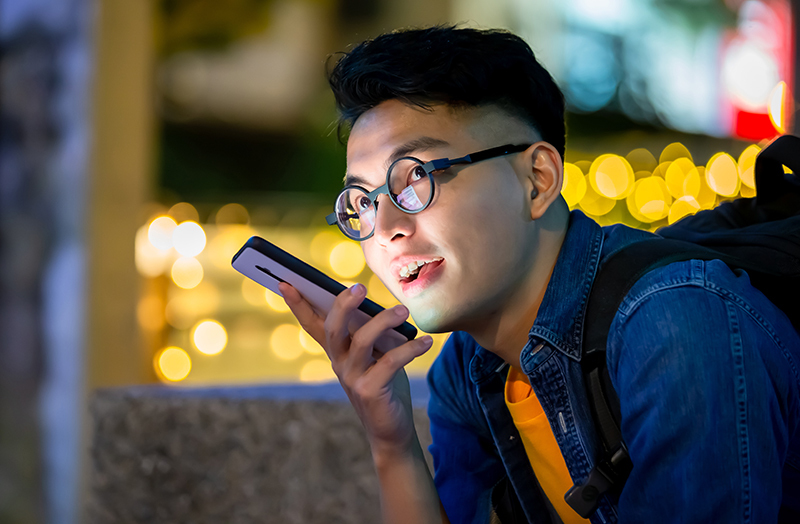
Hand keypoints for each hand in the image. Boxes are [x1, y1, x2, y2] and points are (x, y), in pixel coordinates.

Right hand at [279, 282, 433, 454]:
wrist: (391, 431)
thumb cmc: (384, 385)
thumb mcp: (375, 354)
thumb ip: (372, 332)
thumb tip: (379, 306)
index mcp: (337, 352)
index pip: (312, 325)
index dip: (298, 304)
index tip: (285, 282)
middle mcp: (339, 364)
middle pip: (333, 328)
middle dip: (343, 305)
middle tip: (359, 288)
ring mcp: (352, 378)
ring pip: (361, 341)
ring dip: (383, 321)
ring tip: (403, 311)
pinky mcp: (370, 391)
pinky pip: (390, 361)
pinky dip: (410, 349)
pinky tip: (426, 342)